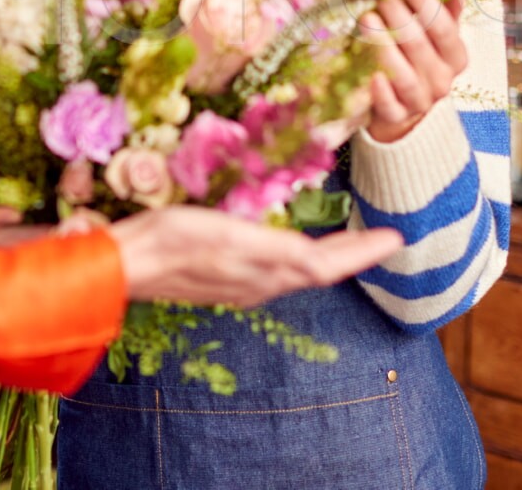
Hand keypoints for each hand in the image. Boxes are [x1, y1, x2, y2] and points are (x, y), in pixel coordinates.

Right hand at [108, 207, 401, 306]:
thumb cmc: (173, 242)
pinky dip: (301, 256)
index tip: (396, 239)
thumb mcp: (227, 237)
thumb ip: (274, 251)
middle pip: (319, 270)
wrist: (126, 264)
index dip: (363, 253)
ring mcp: (242, 283)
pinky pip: (278, 270)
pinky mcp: (224, 277)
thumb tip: (316, 261)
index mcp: (267, 273)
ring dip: (329, 257)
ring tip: (349, 241)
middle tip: (383, 239)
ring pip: (300, 272)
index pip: (328, 265)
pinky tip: (294, 245)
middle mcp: (261, 284)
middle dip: (353, 255)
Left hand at [359, 0, 467, 142]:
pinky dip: (381, 91)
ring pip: (404, 74)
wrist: (403, 108)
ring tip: (366, 17)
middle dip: (395, 9)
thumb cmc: (416, 59)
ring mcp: (421, 100)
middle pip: (418, 43)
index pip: (443, 25)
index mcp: (455, 56)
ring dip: (384, 45)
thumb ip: (444, 12)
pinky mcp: (397, 117)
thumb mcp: (432, 35)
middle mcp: (442, 79)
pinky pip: (390, 106)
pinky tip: (371, 74)